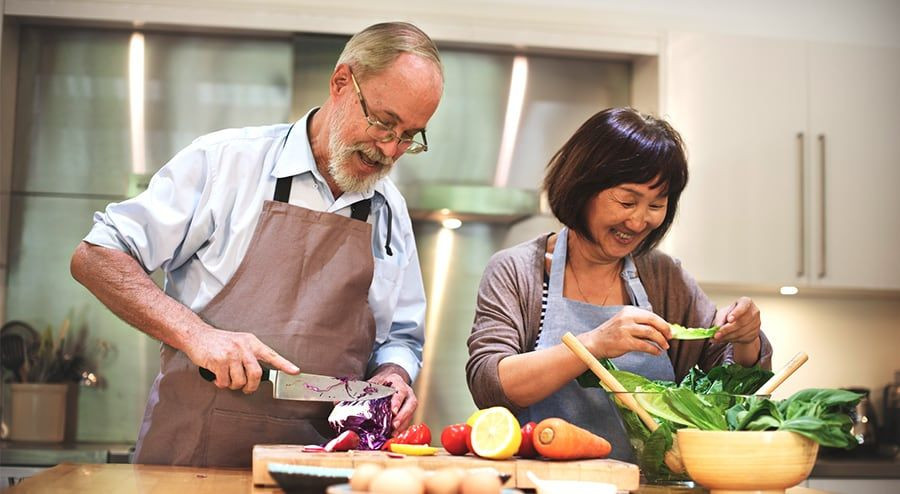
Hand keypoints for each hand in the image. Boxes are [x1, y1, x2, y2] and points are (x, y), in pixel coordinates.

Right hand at [184, 325, 298, 393]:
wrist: (197, 335)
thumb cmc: (219, 341)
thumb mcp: (239, 341)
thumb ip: (250, 354)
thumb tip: (259, 374)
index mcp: (251, 342)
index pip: (271, 355)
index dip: (284, 364)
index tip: (295, 371)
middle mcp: (243, 347)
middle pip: (256, 374)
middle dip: (251, 387)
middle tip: (246, 389)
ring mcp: (231, 354)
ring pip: (239, 381)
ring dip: (233, 385)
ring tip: (227, 379)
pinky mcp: (218, 361)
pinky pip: (225, 382)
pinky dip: (221, 384)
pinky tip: (217, 377)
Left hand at [369, 364, 415, 431]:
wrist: (389, 382)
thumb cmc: (380, 384)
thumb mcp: (374, 383)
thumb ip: (368, 391)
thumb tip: (355, 400)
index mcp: (398, 382)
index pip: (400, 391)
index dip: (397, 402)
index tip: (393, 411)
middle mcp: (407, 392)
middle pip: (410, 404)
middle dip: (402, 416)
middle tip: (393, 425)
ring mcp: (410, 403)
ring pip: (410, 414)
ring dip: (402, 425)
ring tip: (393, 434)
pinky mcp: (409, 412)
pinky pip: (407, 421)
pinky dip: (401, 429)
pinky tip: (393, 435)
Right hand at [583, 306, 671, 358]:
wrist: (594, 342)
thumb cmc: (610, 334)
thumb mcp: (623, 322)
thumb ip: (639, 323)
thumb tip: (660, 329)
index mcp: (628, 311)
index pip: (651, 315)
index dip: (663, 323)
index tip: (669, 330)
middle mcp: (627, 318)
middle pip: (653, 321)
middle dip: (665, 329)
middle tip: (670, 337)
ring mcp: (625, 330)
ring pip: (651, 333)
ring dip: (661, 341)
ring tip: (664, 346)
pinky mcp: (625, 342)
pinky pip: (645, 345)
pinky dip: (654, 349)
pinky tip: (656, 352)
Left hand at [713, 297, 761, 365]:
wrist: (738, 323)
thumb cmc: (730, 314)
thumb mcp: (723, 313)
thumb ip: (720, 319)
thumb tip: (718, 327)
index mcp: (746, 302)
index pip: (743, 306)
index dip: (736, 313)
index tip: (729, 320)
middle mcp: (754, 312)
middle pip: (741, 322)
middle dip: (727, 329)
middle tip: (716, 334)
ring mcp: (757, 323)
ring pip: (741, 332)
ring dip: (728, 336)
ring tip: (718, 337)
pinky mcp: (756, 333)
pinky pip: (743, 338)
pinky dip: (732, 340)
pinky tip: (725, 338)